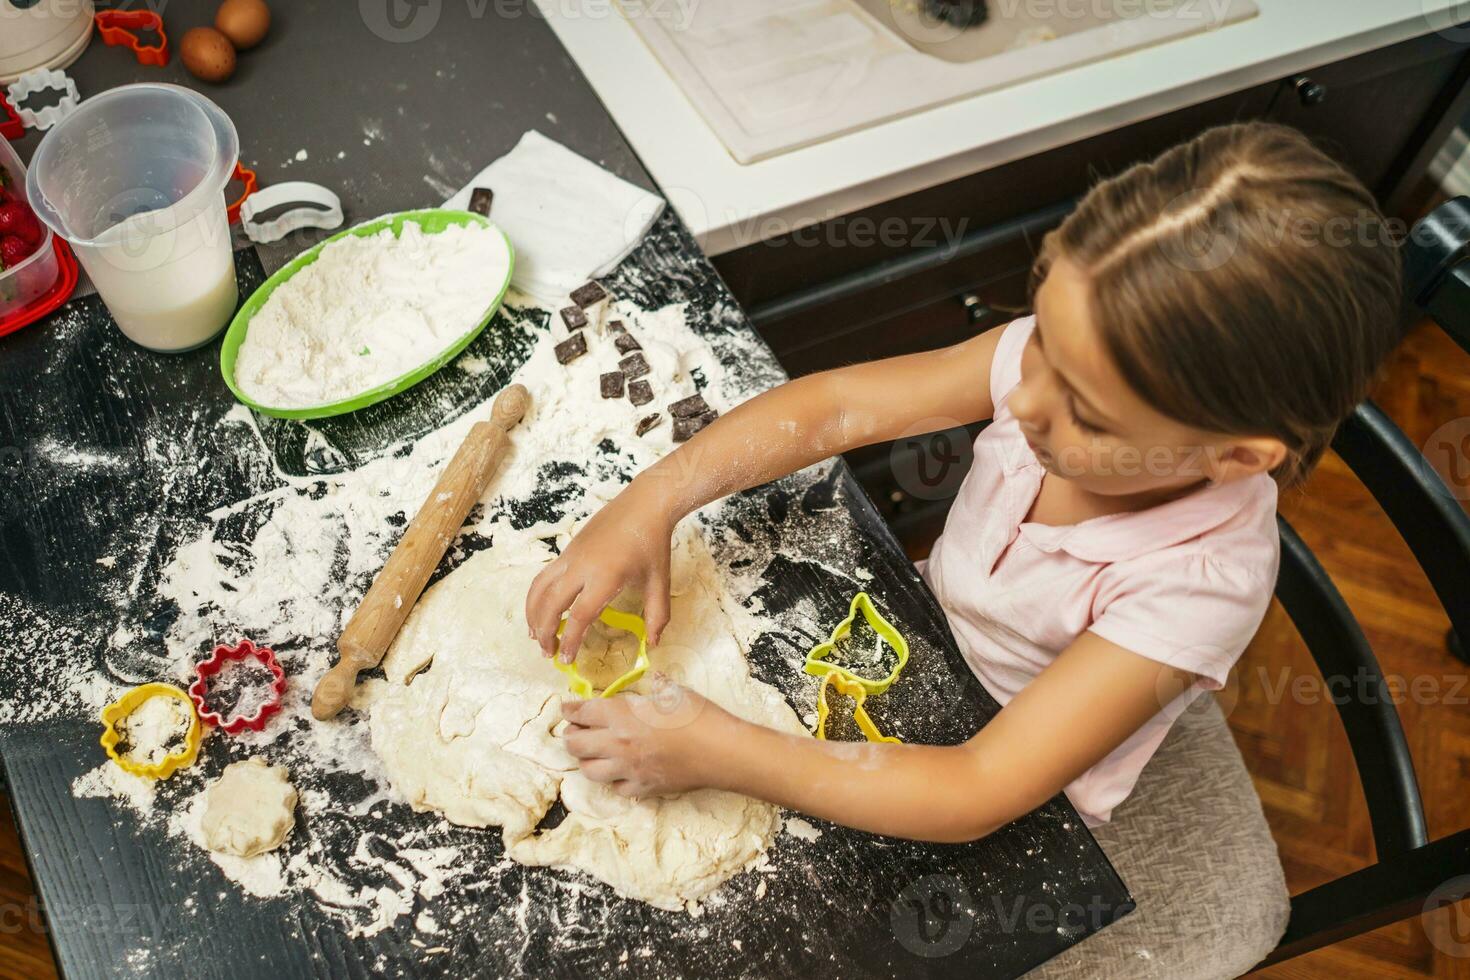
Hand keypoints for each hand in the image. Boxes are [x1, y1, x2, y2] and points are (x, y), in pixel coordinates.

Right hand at [525, 488, 673, 660]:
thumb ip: (658, 615)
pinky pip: (543, 576)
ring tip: (535, 636)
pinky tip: (540, 609)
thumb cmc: (653, 544)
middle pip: (551, 605)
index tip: (567, 660)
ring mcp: (571, 556)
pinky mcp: (567, 549)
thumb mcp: (660, 582)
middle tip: (548, 654)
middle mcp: (581, 567)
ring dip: (533, 614)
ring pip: (539, 589)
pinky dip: (536, 596)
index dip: (569, 641)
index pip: (578, 617)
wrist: (644, 504)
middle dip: (544, 633)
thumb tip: (654, 643)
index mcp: (604, 578)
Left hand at [560, 679, 735, 797]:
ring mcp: (628, 770)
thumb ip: (657, 687)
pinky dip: (613, 780)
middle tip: (574, 731)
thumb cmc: (699, 717)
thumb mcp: (674, 692)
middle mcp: (618, 744)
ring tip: (593, 753)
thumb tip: (655, 679)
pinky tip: (621, 772)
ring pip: (589, 770)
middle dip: (570, 736)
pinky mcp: (642, 788)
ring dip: (586, 760)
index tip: (566, 708)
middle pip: (574, 744)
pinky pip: (616, 788)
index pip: (582, 712)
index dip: (570, 710)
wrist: (721, 752)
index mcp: (622, 715)